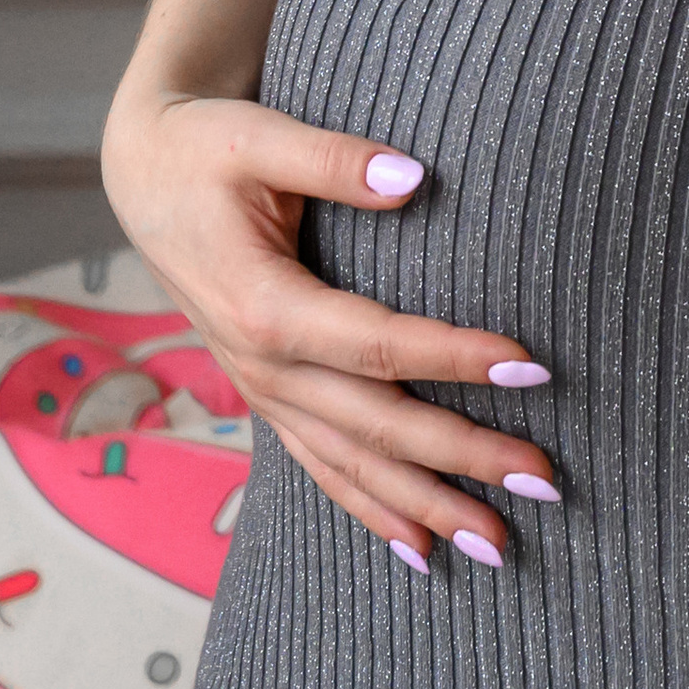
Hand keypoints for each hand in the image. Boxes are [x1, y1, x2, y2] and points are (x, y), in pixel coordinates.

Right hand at [97, 84, 560, 572]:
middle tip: (545, 480)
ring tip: (500, 544)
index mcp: (263, 308)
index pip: (377, 345)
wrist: (143, 176)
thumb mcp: (257, 137)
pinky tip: (421, 550)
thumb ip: (333, 158)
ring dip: (427, 506)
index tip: (529, 367)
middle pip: (376, 426)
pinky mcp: (267, 393)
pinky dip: (371, 510)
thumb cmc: (203, 148)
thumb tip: (413, 176)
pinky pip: (321, 467)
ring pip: (351, 466)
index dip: (454, 358)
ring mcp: (263, 390)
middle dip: (462, 458)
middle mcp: (263, 368)